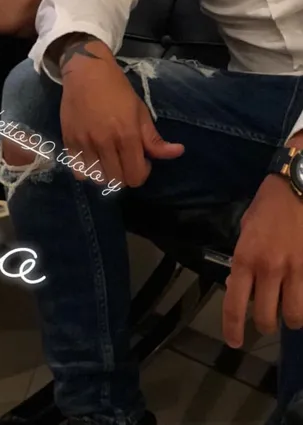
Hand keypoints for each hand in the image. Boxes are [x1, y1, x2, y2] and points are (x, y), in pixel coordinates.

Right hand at [58, 36, 183, 188]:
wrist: (86, 72)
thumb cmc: (117, 90)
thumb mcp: (141, 112)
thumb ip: (155, 139)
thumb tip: (178, 152)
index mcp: (127, 135)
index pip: (136, 177)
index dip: (142, 173)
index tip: (142, 159)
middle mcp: (105, 143)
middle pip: (117, 181)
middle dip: (125, 174)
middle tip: (124, 158)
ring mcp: (85, 143)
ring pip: (97, 179)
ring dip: (106, 174)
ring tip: (108, 159)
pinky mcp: (68, 141)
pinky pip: (78, 171)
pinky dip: (87, 170)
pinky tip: (93, 158)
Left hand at [223, 174, 302, 347]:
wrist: (298, 186)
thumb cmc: (268, 205)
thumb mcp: (246, 229)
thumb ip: (244, 260)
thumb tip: (242, 287)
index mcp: (246, 258)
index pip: (235, 304)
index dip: (233, 329)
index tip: (234, 342)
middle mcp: (269, 269)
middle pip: (266, 319)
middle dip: (264, 325)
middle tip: (266, 319)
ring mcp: (296, 270)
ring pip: (294, 317)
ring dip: (289, 318)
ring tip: (288, 308)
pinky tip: (301, 294)